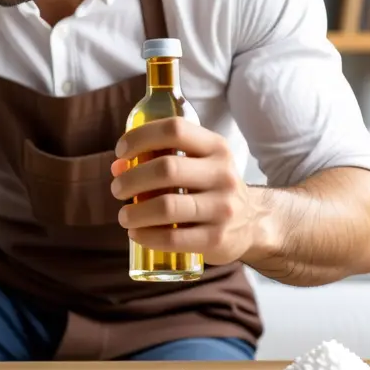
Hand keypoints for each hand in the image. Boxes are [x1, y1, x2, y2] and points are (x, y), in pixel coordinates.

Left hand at [110, 117, 256, 265]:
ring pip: (167, 206)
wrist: (252, 223)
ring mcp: (223, 208)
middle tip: (117, 189)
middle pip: (166, 169)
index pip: (174, 130)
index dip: (140, 137)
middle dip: (131, 179)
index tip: (120, 152)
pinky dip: (147, 236)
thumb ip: (159, 157)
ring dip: (135, 212)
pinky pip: (173, 238)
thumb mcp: (197, 163)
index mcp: (216, 147)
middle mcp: (222, 174)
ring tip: (124, 216)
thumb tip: (118, 166)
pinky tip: (136, 234)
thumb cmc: (210, 187)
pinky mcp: (217, 238)